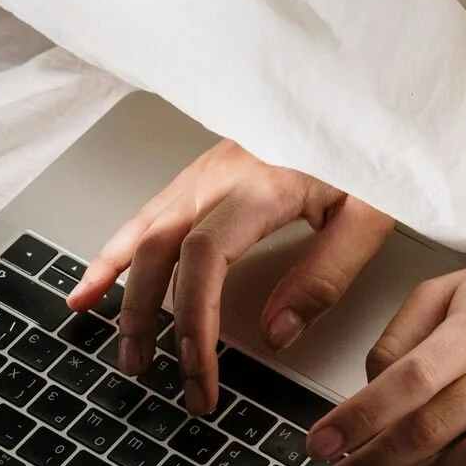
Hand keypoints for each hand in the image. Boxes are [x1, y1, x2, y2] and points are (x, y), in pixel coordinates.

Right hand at [67, 139, 391, 415]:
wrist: (354, 91)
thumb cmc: (367, 144)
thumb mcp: (370, 213)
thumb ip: (325, 275)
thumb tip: (278, 333)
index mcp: (261, 184)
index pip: (205, 259)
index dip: (194, 320)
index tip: (198, 368)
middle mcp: (219, 176)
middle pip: (158, 251)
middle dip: (148, 319)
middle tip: (157, 374)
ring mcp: (203, 172)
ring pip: (141, 235)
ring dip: (124, 295)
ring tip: (124, 348)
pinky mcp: (201, 175)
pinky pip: (145, 218)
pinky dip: (114, 254)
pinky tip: (95, 284)